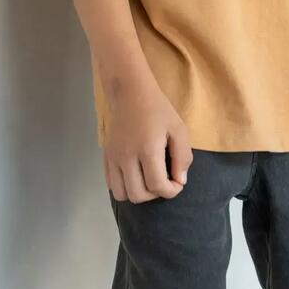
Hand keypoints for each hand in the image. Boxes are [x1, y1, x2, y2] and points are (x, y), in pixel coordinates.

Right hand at [102, 78, 192, 201]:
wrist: (129, 94)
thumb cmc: (158, 110)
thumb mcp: (179, 130)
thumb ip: (182, 158)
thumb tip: (180, 182)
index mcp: (148, 150)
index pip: (157, 186)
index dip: (171, 191)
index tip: (177, 182)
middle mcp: (126, 157)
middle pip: (138, 195)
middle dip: (155, 194)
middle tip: (163, 180)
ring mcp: (113, 158)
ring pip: (122, 194)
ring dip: (138, 193)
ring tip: (148, 180)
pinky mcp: (106, 157)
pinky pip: (111, 185)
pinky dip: (125, 186)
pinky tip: (136, 175)